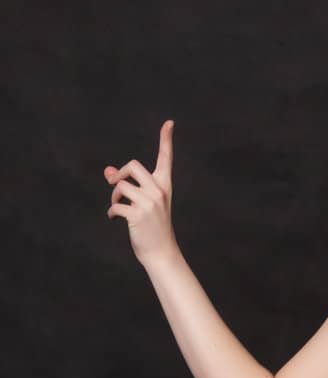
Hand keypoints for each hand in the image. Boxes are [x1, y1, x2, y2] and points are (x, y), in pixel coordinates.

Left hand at [104, 119, 177, 264]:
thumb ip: (128, 185)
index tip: (169, 123)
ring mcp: (149, 203)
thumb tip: (107, 170)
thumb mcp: (143, 203)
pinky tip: (115, 218)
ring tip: (117, 207)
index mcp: (164, 186)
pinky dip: (112, 212)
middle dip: (119, 174)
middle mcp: (159, 192)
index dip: (166, 140)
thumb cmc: (152, 228)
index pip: (165, 158)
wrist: (161, 253)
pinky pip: (116, 205)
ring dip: (114, 196)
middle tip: (114, 185)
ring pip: (121, 186)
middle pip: (133, 165)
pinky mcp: (138, 215)